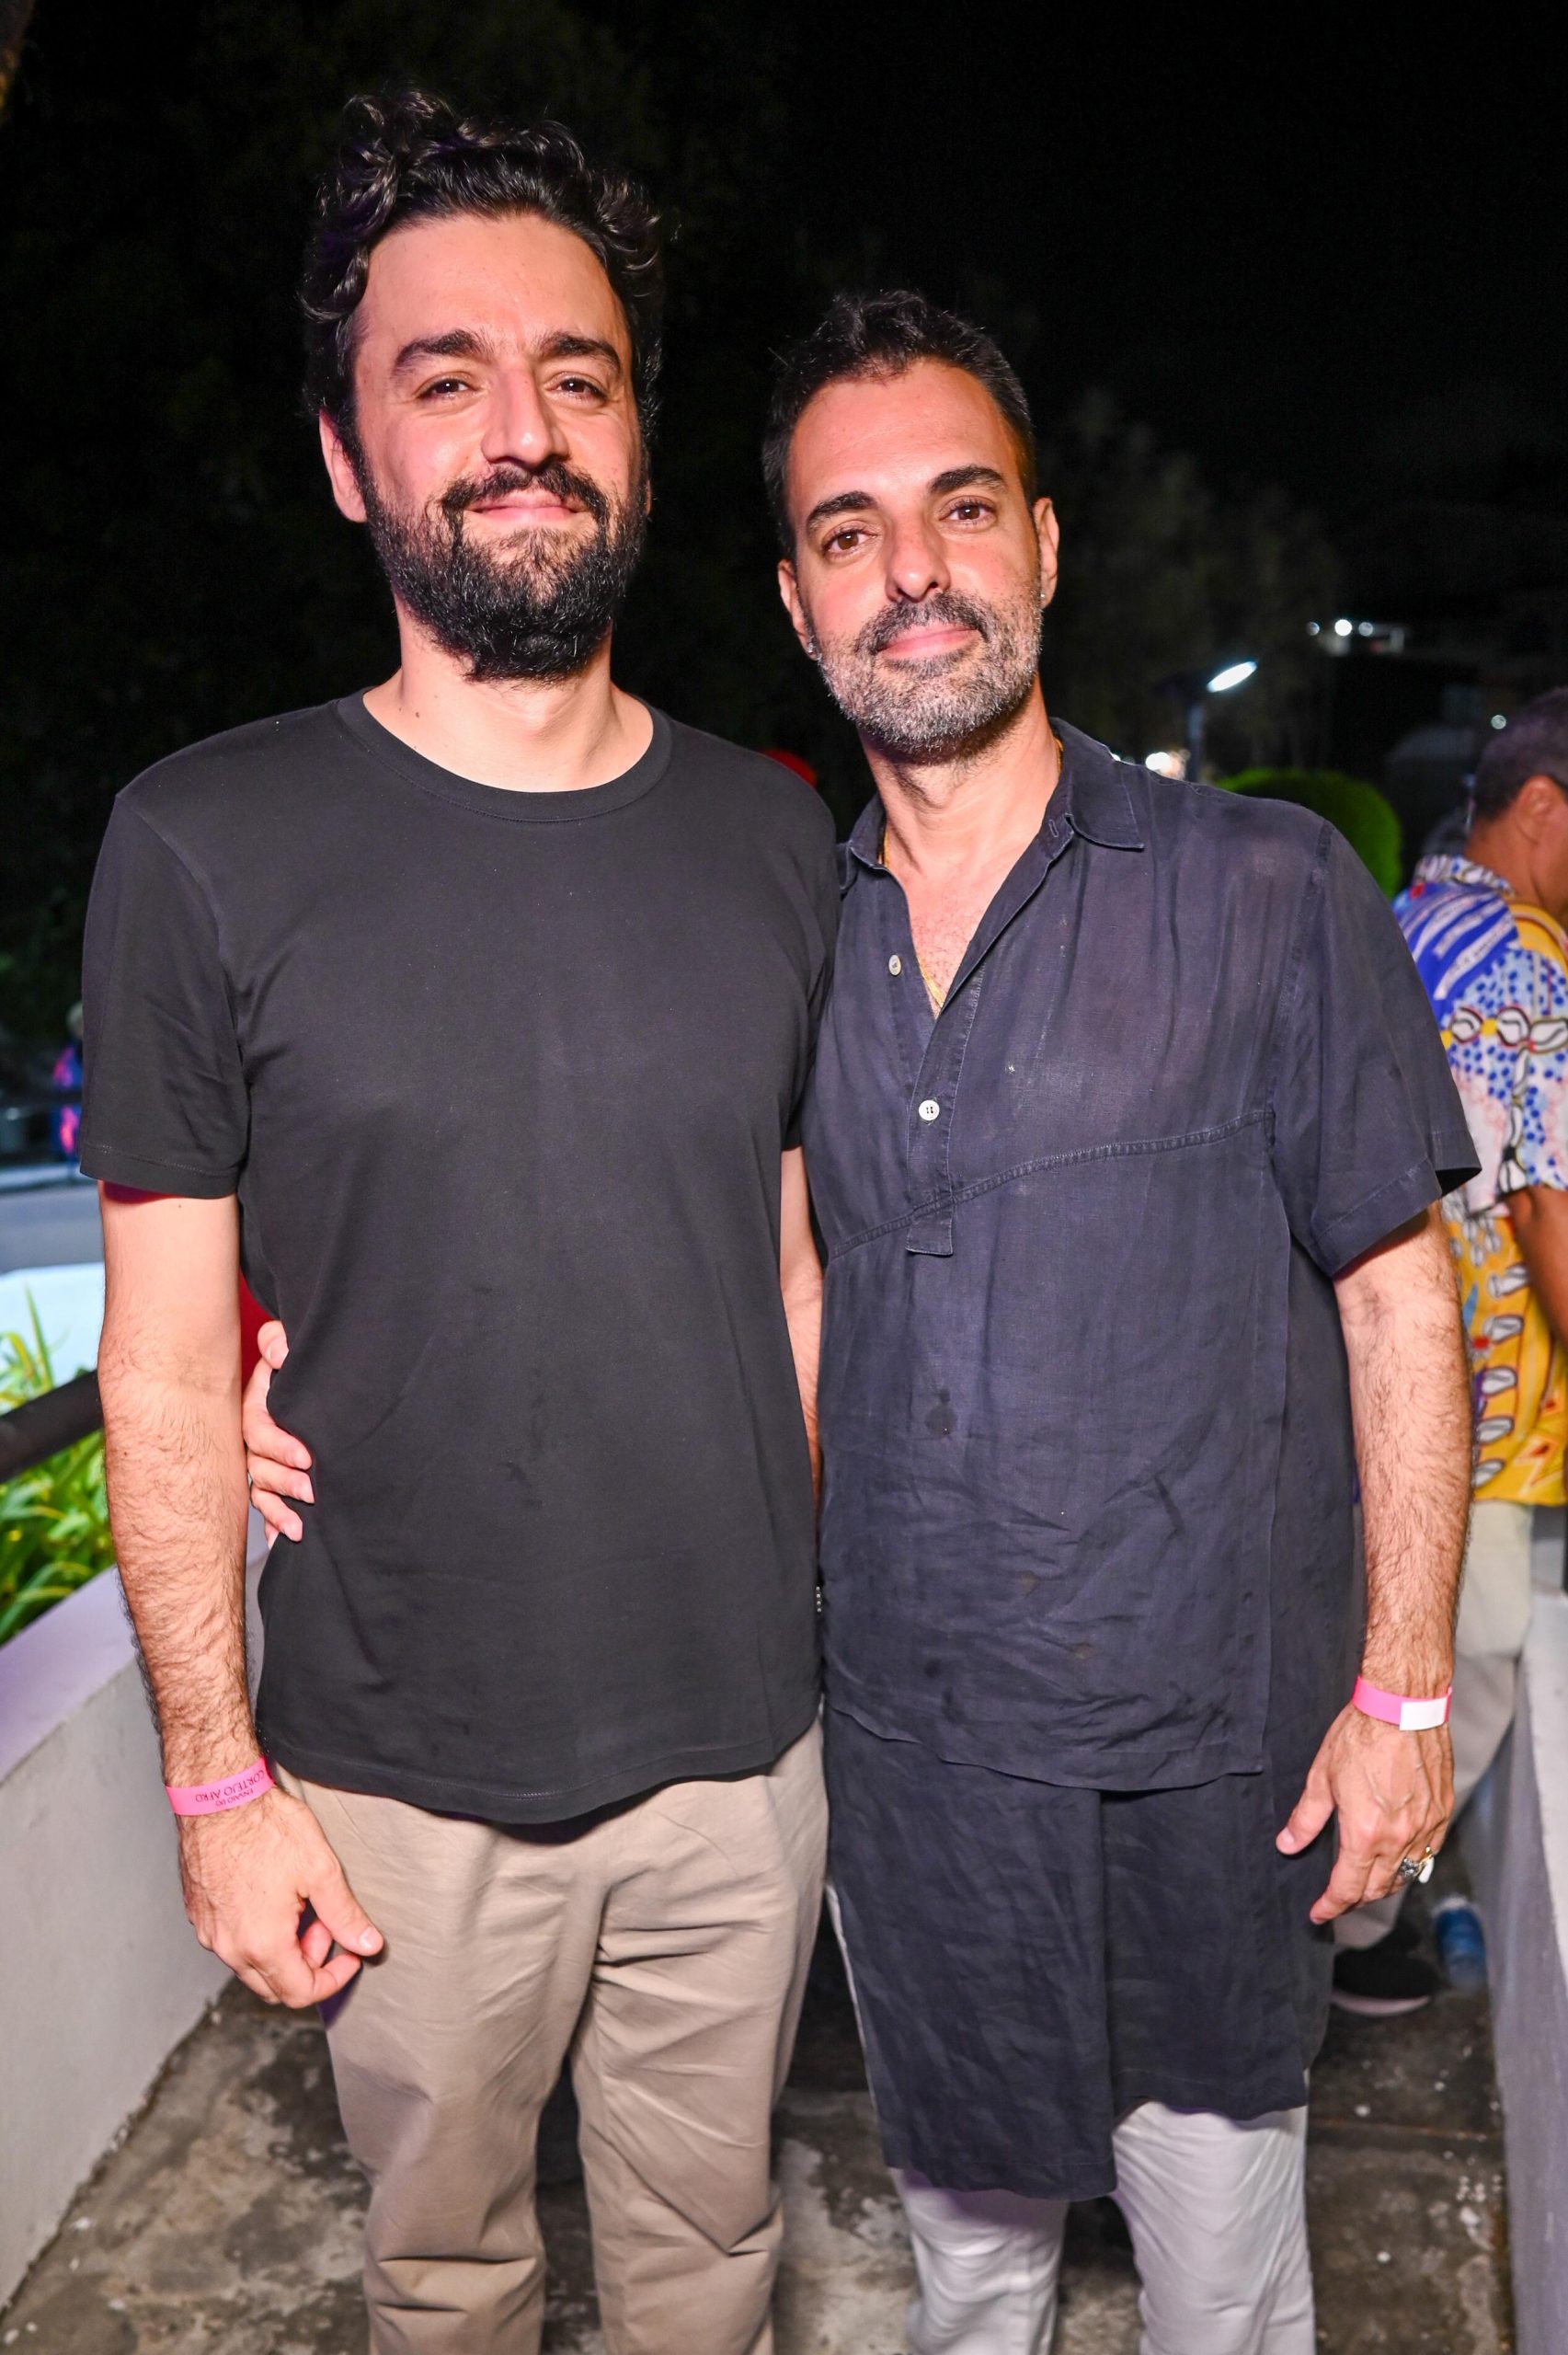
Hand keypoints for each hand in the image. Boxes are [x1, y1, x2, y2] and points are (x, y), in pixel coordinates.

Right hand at [179, 1784, 381, 2005]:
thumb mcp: (319, 1870)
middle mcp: (229, 1947)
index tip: (349, 1954)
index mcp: (262, 1944)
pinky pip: (231, 1942)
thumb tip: (368, 1944)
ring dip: (282, 1948)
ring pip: (251, 1965)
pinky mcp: (199, 1914)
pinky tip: (271, 1897)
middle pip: (274, 1986)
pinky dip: (256, 1934)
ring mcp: (209, 1932)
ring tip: (299, 1904)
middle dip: (308, 1963)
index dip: (333, 1979)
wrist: (217, 1796)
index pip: (300, 1992)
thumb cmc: (265, 1827)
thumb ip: (345, 1914)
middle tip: (323, 1923)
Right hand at [243, 1319, 311, 1544]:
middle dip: (285, 1482)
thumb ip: (277, 1341)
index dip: (280, 1446)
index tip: (307, 1457)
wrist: (304, 1378)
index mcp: (256, 1408)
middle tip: (312, 1492)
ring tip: (299, 1527)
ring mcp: (262, 1462)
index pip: (260, 1431)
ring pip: (262, 1491)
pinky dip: (274, 1524)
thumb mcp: (283, 1344)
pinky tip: (283, 1540)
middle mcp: (254, 1439)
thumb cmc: (294, 1361)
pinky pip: (267, 1507)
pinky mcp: (274, 1480)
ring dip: (278, 1510)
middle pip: (260, 1467)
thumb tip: (281, 1354)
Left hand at [1277, 1703, 1453, 1923]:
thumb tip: (1288, 1844)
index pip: (1348, 1887)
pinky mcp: (1442, 1812)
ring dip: (1384, 1884)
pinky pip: (1427, 1852)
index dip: (1331, 1905)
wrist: (1404, 1707)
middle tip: (1339, 1897)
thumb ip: (1306, 1818)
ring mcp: (1426, 1828)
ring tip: (1365, 1882)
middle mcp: (1399, 1839)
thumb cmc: (1361, 1736)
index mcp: (1365, 1834)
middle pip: (1378, 1888)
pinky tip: (1398, 1856)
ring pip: (1406, 1874)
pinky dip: (1410, 1863)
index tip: (1319, 1912)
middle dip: (1356, 1898)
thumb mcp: (1322, 1777)